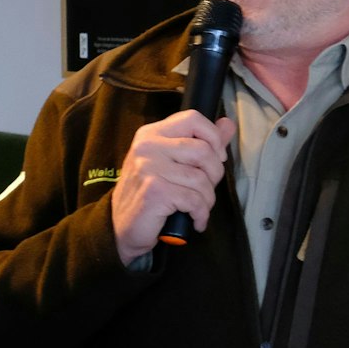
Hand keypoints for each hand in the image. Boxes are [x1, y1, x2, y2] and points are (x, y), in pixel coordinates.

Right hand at [110, 111, 234, 263]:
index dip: (213, 138)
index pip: (193, 119)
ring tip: (198, 208)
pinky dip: (201, 214)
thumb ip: (202, 142)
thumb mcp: (173, 163)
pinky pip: (194, 200)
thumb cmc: (150, 194)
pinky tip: (195, 220)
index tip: (216, 158)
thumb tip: (228, 124)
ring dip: (207, 199)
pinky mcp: (154, 190)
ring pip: (201, 179)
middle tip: (205, 189)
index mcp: (152, 133)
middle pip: (204, 150)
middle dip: (214, 175)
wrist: (121, 228)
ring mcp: (149, 167)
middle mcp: (147, 146)